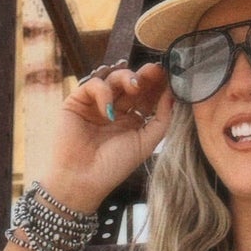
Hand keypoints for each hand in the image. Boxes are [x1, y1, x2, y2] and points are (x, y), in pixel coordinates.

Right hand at [42, 61, 172, 211]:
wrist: (81, 179)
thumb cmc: (113, 167)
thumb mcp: (145, 144)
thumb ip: (162, 120)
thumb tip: (173, 94)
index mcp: (131, 121)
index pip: (146, 96)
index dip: (157, 86)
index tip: (169, 76)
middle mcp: (115, 111)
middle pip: (131, 85)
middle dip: (144, 76)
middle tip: (155, 70)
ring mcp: (96, 105)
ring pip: (113, 79)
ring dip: (126, 77)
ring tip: (134, 86)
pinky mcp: (77, 101)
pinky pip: (93, 85)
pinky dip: (103, 92)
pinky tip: (108, 111)